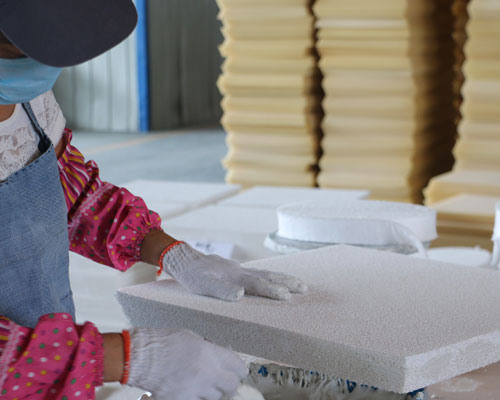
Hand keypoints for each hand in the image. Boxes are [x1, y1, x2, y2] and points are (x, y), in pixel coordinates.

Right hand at [127, 328, 246, 399]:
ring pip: (215, 396)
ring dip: (211, 391)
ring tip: (201, 383)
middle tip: (222, 380)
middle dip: (228, 382)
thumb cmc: (163, 343)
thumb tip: (220, 359)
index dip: (238, 369)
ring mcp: (195, 389)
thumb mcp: (192, 338)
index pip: (238, 367)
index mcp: (211, 353)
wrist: (140, 356)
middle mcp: (207, 373)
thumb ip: (209, 350)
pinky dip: (196, 397)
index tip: (237, 370)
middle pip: (231, 385)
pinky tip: (189, 390)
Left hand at [161, 242, 306, 300]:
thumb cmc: (193, 276)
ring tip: (296, 283)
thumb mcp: (203, 286)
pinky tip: (271, 279)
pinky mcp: (235, 271)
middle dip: (287, 282)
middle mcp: (241, 273)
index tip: (288, 296)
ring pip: (265, 273)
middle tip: (304, 288)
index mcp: (236, 277)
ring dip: (281, 278)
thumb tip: (240, 295)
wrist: (185, 260)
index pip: (259, 285)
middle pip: (269, 276)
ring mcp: (240, 271)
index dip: (273, 290)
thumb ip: (221, 290)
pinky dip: (269, 276)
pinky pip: (257, 273)